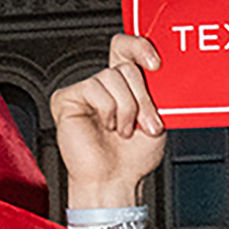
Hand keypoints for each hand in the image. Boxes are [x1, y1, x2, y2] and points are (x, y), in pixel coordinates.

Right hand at [52, 32, 170, 211]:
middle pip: (125, 66)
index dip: (140, 47)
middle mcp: (106, 85)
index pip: (128, 48)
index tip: (156, 64)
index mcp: (126, 85)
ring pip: (112, 77)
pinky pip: (94, 88)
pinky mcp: (68, 97)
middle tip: (146, 123)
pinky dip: (108, 111)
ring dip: (126, 109)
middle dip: (142, 98)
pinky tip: (107, 127)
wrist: (116, 181)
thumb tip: (160, 70)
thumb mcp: (158, 119)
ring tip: (124, 131)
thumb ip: (157, 92)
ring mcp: (87, 90)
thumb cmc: (134, 157)